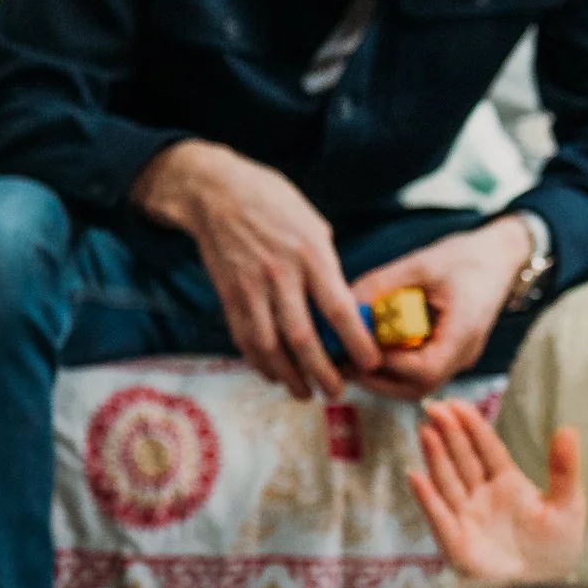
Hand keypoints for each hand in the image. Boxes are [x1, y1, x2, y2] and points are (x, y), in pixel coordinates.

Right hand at [132, 140, 379, 397]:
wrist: (216, 194)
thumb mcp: (313, 226)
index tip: (371, 363)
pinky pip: (244, 337)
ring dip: (288, 376)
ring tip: (304, 393)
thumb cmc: (274, 204)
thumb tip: (341, 305)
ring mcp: (251, 288)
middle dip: (322, 372)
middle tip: (336, 392)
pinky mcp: (228, 295)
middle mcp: (281, 276)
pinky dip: (258, 361)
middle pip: (303, 338)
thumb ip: (326, 266)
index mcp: (311, 255)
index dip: (356, 342)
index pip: (339, 309)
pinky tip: (272, 374)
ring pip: (270, 346)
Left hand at [347, 216, 534, 400]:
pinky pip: (416, 374)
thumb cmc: (464, 258)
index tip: (358, 348)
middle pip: (417, 388)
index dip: (388, 364)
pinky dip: (389, 369)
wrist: (499, 258)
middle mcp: (463, 353)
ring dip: (379, 377)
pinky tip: (368, 350)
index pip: (426, 370)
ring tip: (350, 357)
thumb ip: (381, 284)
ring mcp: (456, 358)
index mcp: (464, 331)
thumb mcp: (420, 264)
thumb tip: (340, 305)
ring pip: (415, 386)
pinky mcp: (446, 355)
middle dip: (375, 379)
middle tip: (342, 361)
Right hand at [409, 399, 584, 583]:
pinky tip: (416, 476)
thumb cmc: (555, 549)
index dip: (471, 426)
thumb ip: (564, 468)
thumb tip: (568, 429)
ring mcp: (465, 517)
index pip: (486, 449)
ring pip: (447, 480)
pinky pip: (438, 515)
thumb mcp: (568, 505)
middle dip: (448, 433)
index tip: (456, 404)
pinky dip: (426, 497)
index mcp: (507, 484)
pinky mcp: (454, 541)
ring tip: (425, 431)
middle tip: (434, 407)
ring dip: (435, 457)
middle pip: (462, 459)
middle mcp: (481, 496)